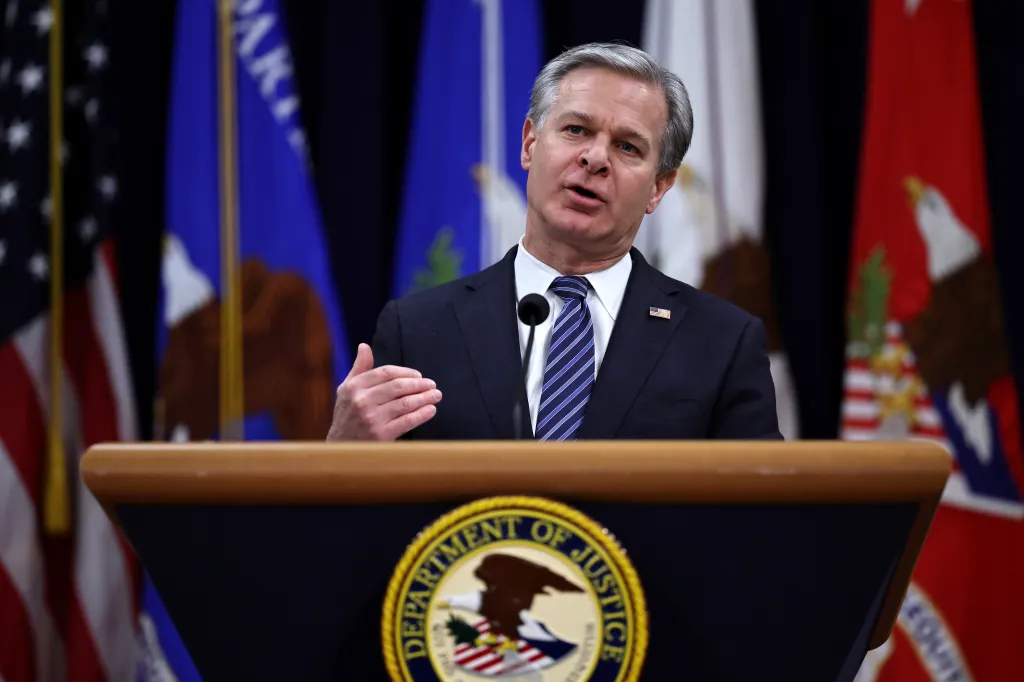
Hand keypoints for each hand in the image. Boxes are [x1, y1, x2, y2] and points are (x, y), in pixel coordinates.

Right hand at [326, 343, 440, 440]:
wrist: (340, 447)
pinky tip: (431, 410)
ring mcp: (371, 418)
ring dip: (425, 398)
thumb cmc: (347, 415)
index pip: (386, 372)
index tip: (419, 375)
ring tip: (436, 396)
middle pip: (397, 386)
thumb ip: (359, 368)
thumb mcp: (347, 389)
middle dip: (419, 384)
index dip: (406, 372)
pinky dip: (422, 414)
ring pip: (405, 403)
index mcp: (354, 387)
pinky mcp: (381, 435)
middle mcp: (362, 401)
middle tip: (432, 385)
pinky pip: (407, 421)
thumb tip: (364, 346)